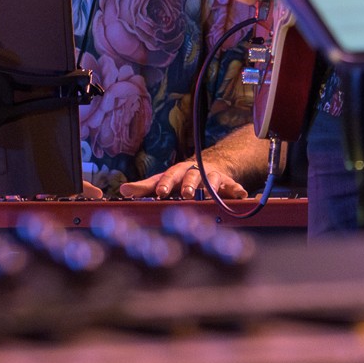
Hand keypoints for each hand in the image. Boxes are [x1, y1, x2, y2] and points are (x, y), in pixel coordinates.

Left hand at [119, 158, 247, 200]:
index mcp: (178, 171)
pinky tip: (242, 196)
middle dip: (189, 184)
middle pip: (192, 175)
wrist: (210, 165)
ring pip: (212, 180)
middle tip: (186, 193)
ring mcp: (212, 176)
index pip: (170, 176)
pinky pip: (233, 186)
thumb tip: (122, 190)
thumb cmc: (181, 177)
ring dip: (211, 187)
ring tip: (209, 196)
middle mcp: (195, 171)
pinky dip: (237, 190)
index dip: (165, 184)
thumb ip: (144, 188)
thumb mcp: (163, 181)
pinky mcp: (227, 183)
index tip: (160, 193)